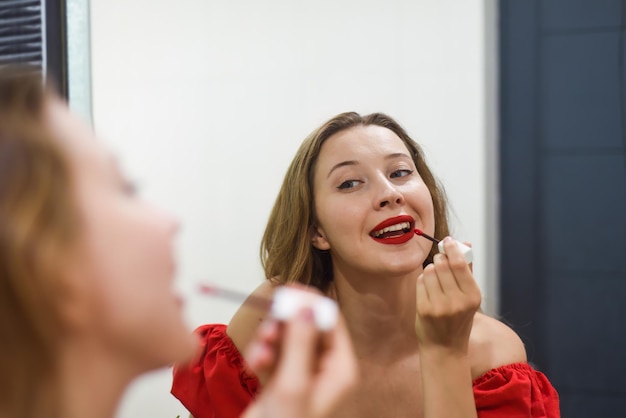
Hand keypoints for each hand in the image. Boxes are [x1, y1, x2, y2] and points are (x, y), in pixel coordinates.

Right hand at [242, 288, 356, 417]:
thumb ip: (300, 342)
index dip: (311, 303)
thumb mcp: (292, 384)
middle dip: (286, 323)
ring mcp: (302, 375)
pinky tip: (254, 364)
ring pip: (287, 338)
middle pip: (307, 327)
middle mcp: (324, 370)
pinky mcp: (281, 381)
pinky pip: (273, 353)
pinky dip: (262, 354)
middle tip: (270, 321)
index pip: (331, 322)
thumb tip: (308, 305)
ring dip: (270, 339)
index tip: (289, 291)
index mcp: (340, 370)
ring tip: (259, 351)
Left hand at [415, 237, 480, 354]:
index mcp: (473, 296)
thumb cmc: (458, 319)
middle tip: (440, 261)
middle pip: (441, 264)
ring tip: (435, 280)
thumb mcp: (469, 297)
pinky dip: (423, 281)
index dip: (452, 248)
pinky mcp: (424, 309)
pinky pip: (420, 282)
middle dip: (439, 259)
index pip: (460, 263)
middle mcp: (458, 301)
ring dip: (430, 270)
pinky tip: (428, 290)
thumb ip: (468, 270)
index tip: (448, 241)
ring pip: (429, 271)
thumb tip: (466, 243)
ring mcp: (440, 306)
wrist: (445, 348)